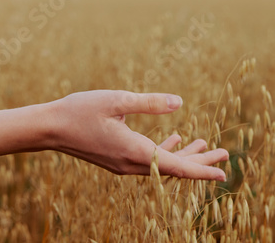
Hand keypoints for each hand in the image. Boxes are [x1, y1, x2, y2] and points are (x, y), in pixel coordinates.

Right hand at [50, 90, 228, 180]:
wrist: (50, 128)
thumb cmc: (80, 111)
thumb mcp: (117, 100)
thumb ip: (150, 103)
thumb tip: (179, 102)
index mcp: (134, 151)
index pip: (176, 167)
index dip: (201, 169)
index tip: (222, 174)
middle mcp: (131, 164)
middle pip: (173, 168)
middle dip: (200, 161)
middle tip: (223, 154)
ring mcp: (123, 164)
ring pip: (162, 164)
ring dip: (183, 156)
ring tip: (203, 144)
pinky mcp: (117, 159)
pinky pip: (149, 159)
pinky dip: (165, 151)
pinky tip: (175, 139)